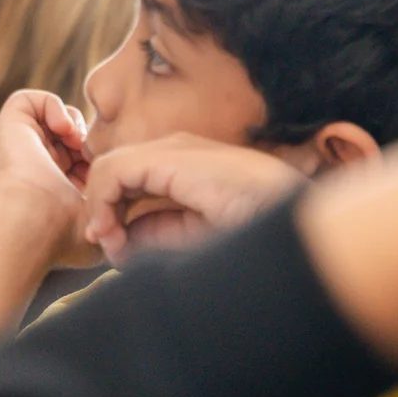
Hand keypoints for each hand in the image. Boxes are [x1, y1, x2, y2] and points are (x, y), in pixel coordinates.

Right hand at [0, 91, 97, 268]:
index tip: (106, 173)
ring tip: (77, 141)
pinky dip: (53, 106)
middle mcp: (32, 166)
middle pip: (68, 138)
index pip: (79, 162)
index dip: (98, 161)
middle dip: (87, 141)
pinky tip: (64, 129)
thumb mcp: (96, 224)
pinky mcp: (9, 125)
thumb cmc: (59, 233)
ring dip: (72, 123)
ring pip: (50, 117)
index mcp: (48, 190)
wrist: (27, 221)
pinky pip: (30, 99)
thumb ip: (112, 214)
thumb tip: (127, 213)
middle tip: (93, 155)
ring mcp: (19, 145)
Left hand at [81, 134, 305, 261]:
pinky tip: (110, 230)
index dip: (112, 211)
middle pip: (117, 173)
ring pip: (109, 169)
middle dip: (103, 210)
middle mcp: (178, 151)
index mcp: (189, 166)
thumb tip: (115, 236)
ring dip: (101, 208)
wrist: (296, 222)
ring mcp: (175, 148)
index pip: (130, 180)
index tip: (114, 248)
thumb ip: (157, 231)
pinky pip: (113, 170)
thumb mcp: (196, 235)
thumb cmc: (254, 231)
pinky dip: (102, 200)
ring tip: (111, 243)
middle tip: (108, 246)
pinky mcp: (170, 156)